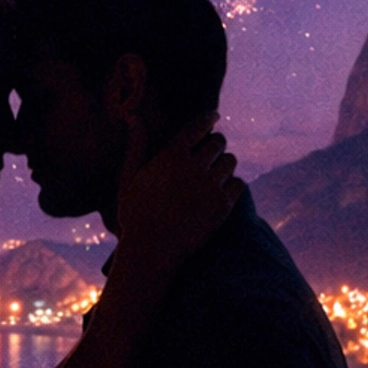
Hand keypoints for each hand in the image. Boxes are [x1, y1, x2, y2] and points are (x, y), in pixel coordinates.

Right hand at [113, 112, 241, 280]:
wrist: (151, 252)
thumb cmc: (135, 214)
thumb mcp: (129, 177)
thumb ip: (136, 145)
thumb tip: (132, 116)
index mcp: (171, 156)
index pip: (198, 126)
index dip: (209, 118)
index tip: (214, 117)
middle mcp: (194, 167)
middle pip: (219, 142)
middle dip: (215, 146)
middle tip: (209, 155)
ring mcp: (210, 187)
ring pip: (231, 161)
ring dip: (224, 165)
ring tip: (213, 176)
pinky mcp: (223, 207)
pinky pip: (238, 184)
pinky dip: (232, 186)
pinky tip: (220, 193)